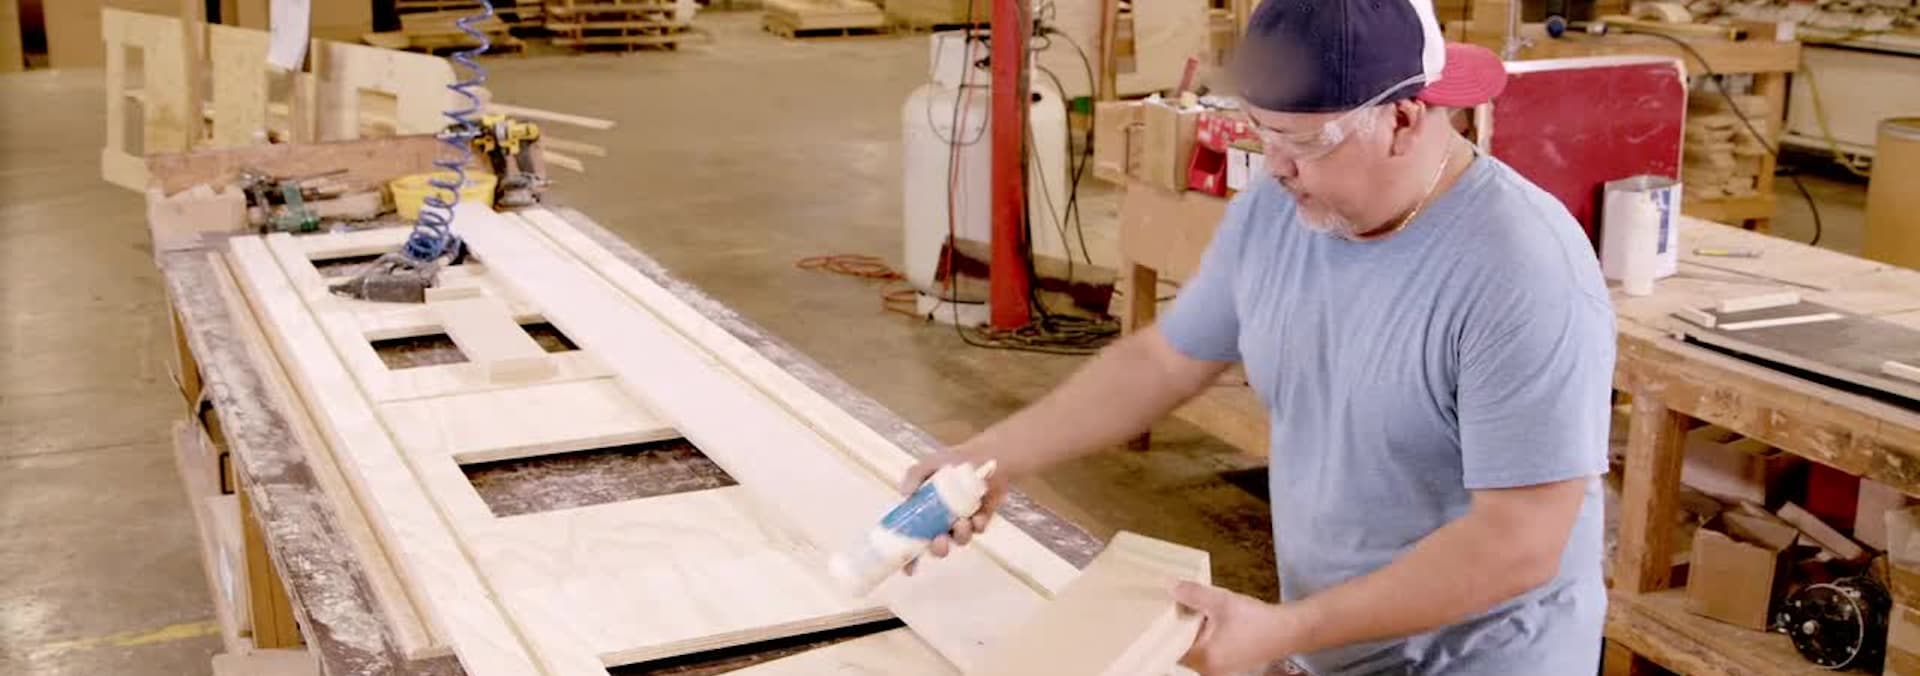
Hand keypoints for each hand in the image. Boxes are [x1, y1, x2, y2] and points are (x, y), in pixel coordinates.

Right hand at [897, 447, 1008, 574]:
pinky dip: (977, 525)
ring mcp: (961, 522)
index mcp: (924, 512)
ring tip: (962, 523)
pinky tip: (978, 517)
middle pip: (936, 545)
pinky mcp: (980, 519)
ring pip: (958, 539)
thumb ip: (914, 475)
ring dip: (959, 536)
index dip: (910, 556)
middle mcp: (941, 521)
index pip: (913, 538)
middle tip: (940, 541)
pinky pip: (978, 530)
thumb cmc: (952, 460)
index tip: (909, 569)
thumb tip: (904, 492)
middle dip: (938, 548)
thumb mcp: (929, 464)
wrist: (984, 455)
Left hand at [1174, 582, 1305, 675]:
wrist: (1288, 630)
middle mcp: (1208, 668)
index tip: (1156, 613)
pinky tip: (1205, 617)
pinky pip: (1206, 648)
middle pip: (1180, 647)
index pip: (1169, 649)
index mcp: (1203, 659)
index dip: (1161, 630)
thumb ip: (1193, 594)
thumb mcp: (1220, 601)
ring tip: (1185, 607)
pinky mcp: (1228, 662)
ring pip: (1194, 646)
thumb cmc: (1256, 620)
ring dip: (1190, 629)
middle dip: (1176, 627)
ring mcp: (1219, 668)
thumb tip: (1169, 586)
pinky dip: (1202, 633)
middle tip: (1169, 605)